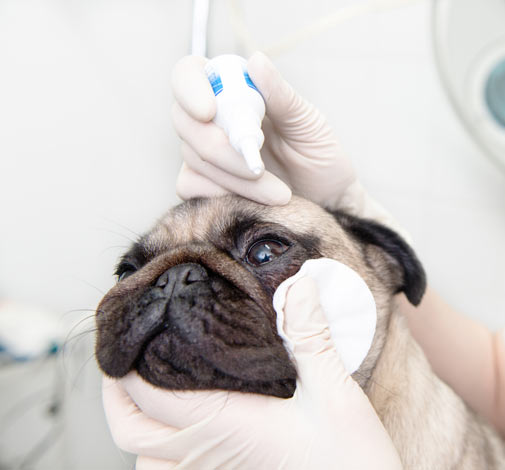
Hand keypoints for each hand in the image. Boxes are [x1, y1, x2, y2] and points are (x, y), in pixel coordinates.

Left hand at [102, 277, 402, 469]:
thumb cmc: (349, 462)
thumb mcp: (334, 394)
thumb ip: (311, 338)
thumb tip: (298, 287)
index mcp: (223, 423)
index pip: (148, 394)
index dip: (125, 363)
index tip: (127, 330)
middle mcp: (207, 451)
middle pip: (131, 430)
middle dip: (116, 393)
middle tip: (121, 358)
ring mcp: (214, 469)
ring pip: (146, 454)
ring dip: (135, 419)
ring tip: (141, 385)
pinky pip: (170, 467)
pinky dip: (158, 445)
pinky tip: (179, 422)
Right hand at [172, 52, 355, 207]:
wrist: (325, 195)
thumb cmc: (317, 151)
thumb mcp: (305, 120)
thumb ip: (279, 94)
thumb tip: (255, 60)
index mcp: (232, 89)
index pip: (189, 74)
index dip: (189, 89)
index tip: (208, 111)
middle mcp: (212, 118)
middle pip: (183, 120)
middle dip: (219, 149)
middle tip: (257, 169)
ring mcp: (206, 152)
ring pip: (193, 158)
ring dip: (233, 179)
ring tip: (277, 194)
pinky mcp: (207, 184)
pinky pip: (189, 186)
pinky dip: (216, 195)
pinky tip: (248, 203)